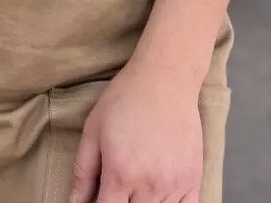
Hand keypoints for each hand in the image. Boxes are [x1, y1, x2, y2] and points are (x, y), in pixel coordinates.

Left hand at [68, 61, 204, 202]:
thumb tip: (76, 201)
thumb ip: (83, 172)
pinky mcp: (193, 179)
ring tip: (134, 187)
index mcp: (121, 174)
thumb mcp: (93, 131)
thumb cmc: (125, 100)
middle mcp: (150, 186)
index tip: (98, 200)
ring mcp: (175, 185)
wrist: (165, 79)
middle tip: (116, 188)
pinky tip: (159, 197)